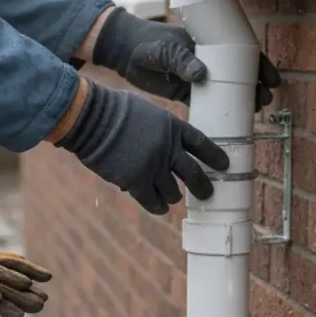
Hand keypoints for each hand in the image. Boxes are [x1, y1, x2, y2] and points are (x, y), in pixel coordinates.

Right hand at [55, 80, 229, 214]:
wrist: (91, 118)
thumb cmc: (113, 109)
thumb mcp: (146, 110)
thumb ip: (160, 127)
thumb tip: (165, 139)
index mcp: (172, 126)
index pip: (201, 143)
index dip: (214, 156)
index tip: (224, 165)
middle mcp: (168, 148)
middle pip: (194, 173)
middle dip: (203, 186)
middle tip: (207, 194)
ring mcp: (153, 166)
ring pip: (173, 191)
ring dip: (173, 195)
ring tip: (171, 197)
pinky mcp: (136, 182)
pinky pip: (153, 201)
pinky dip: (158, 206)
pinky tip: (160, 207)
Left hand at [90, 7, 281, 109]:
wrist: (123, 53)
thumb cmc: (147, 43)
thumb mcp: (165, 48)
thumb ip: (181, 59)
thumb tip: (202, 74)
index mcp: (209, 43)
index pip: (242, 52)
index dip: (260, 65)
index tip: (272, 80)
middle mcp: (208, 60)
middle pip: (239, 74)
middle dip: (256, 87)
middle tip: (264, 101)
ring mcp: (198, 77)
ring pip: (226, 90)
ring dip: (241, 101)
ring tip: (254, 113)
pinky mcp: (185, 92)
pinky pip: (207, 103)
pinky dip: (218, 112)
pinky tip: (229, 123)